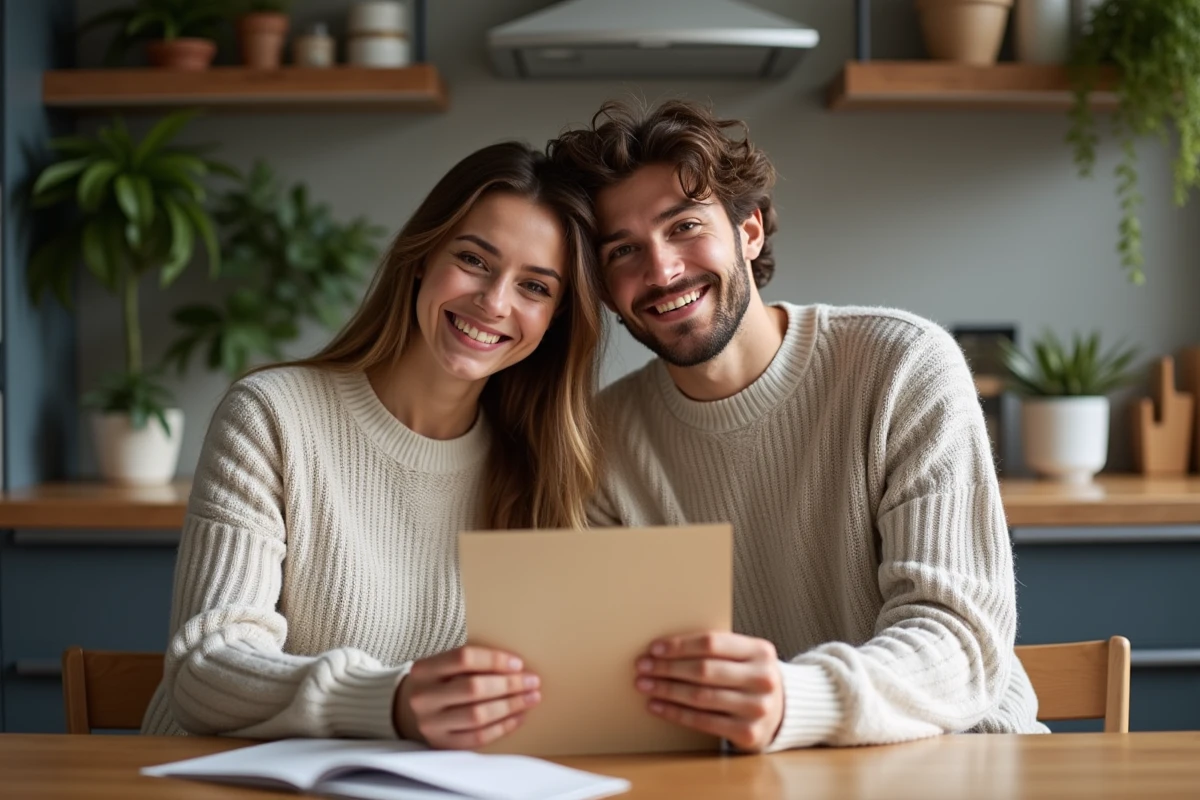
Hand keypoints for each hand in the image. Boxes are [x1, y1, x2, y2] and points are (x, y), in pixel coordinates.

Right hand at [394, 646, 540, 748]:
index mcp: (424, 669)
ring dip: (510, 706)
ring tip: (531, 698)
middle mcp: (423, 697)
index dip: (495, 660)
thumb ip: (473, 663)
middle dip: (509, 684)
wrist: (412, 710)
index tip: (518, 663)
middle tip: (532, 681)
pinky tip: (518, 717)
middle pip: (473, 688)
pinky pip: (478, 737)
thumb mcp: (446, 665)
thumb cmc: (440, 682)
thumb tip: (517, 666)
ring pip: (478, 715)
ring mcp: (431, 724)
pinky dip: (503, 726)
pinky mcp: (442, 744)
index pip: (464, 658)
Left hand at [634, 631, 783, 751]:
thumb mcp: (744, 656)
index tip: (654, 648)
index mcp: (760, 651)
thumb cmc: (750, 677)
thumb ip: (716, 649)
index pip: (712, 643)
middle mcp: (762, 678)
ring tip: (644, 685)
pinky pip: (703, 721)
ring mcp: (757, 707)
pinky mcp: (748, 733)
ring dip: (667, 690)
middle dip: (667, 668)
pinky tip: (657, 706)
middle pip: (704, 670)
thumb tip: (663, 647)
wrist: (783, 711)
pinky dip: (675, 713)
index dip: (680, 645)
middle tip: (642, 667)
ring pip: (700, 697)